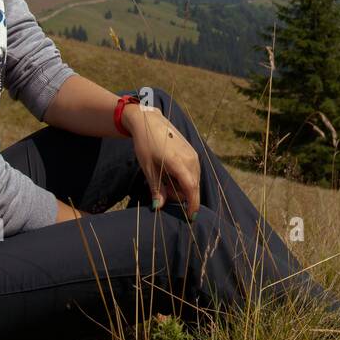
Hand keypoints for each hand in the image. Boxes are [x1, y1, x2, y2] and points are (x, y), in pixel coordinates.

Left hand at [125, 104, 200, 218]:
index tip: (190, 217)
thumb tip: (159, 207)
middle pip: (192, 187)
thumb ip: (156, 188)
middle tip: (163, 191)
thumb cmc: (146, 144)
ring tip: (165, 179)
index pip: (191, 188)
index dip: (192, 204)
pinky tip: (171, 172)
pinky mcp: (193, 152)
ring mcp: (193, 154)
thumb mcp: (147, 168)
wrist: (150, 122)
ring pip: (194, 180)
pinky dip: (184, 178)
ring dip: (182, 187)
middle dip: (181, 196)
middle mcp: (190, 159)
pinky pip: (193, 172)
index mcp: (178, 162)